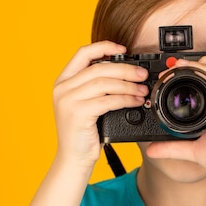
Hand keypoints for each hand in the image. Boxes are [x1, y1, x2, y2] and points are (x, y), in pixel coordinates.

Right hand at [52, 41, 148, 164]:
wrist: (73, 158)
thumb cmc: (83, 132)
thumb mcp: (85, 103)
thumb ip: (96, 86)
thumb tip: (125, 72)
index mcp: (63, 81)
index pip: (82, 53)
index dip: (104, 47)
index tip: (123, 49)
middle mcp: (62, 88)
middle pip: (99, 68)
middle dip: (125, 69)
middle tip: (142, 74)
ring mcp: (68, 100)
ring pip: (105, 84)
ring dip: (128, 85)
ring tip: (142, 90)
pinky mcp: (78, 113)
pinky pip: (108, 101)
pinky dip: (125, 99)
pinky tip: (136, 101)